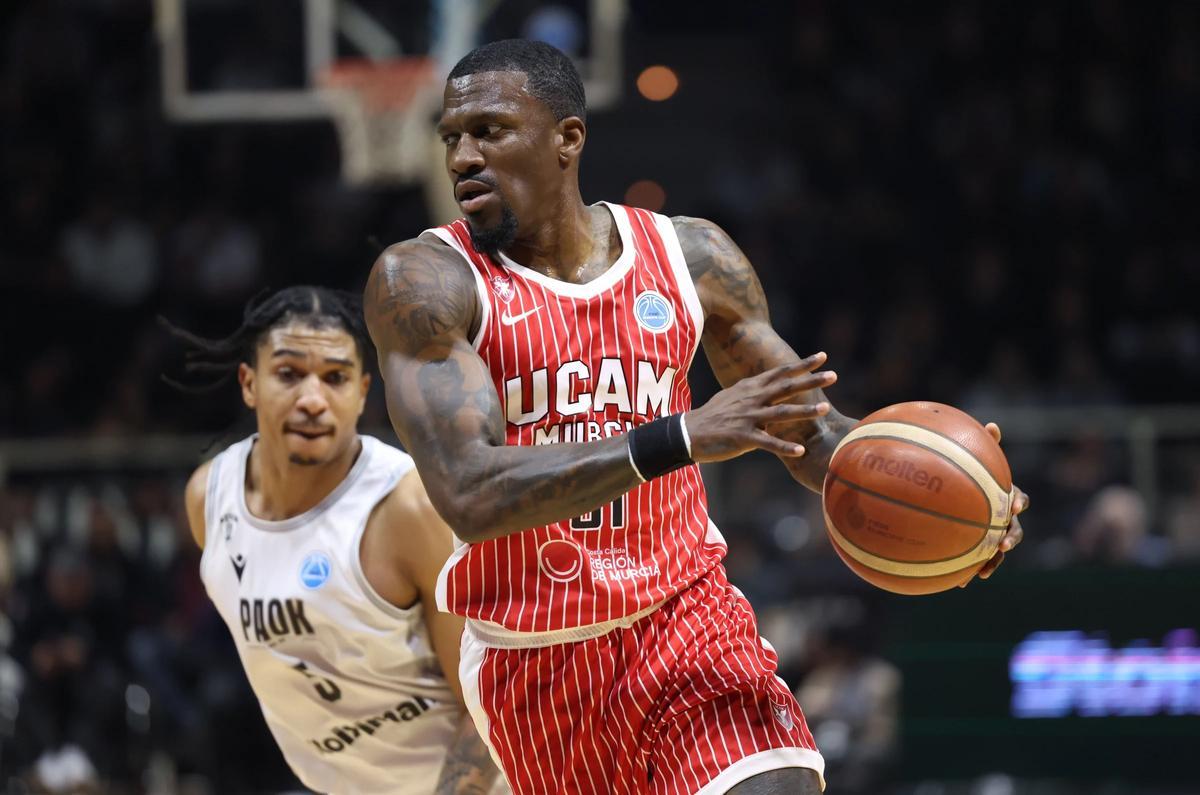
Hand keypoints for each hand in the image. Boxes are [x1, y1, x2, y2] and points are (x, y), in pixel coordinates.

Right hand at [685, 352, 836, 462]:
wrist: (689, 432)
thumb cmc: (713, 415)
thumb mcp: (733, 396)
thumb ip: (753, 391)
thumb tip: (768, 387)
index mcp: (751, 388)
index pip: (781, 373)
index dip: (802, 365)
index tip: (823, 357)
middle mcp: (752, 399)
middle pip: (786, 387)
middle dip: (811, 381)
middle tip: (833, 375)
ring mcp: (748, 417)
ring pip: (782, 413)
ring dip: (805, 411)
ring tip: (826, 409)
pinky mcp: (743, 437)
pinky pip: (768, 442)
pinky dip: (784, 447)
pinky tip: (801, 451)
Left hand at [964, 422, 1027, 584]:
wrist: (958, 501)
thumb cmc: (971, 476)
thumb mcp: (977, 461)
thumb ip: (984, 445)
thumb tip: (992, 425)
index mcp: (1005, 497)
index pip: (1019, 499)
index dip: (1019, 502)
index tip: (1013, 506)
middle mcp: (1003, 518)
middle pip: (1015, 530)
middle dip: (1010, 538)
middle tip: (1003, 543)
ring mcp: (993, 535)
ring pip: (998, 551)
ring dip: (994, 560)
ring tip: (984, 571)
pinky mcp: (979, 550)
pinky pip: (978, 562)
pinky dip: (971, 571)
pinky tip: (960, 583)